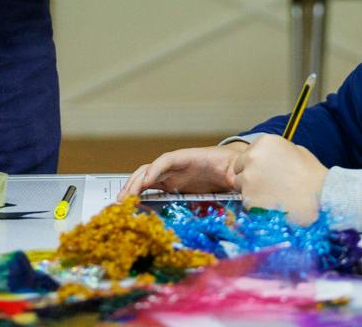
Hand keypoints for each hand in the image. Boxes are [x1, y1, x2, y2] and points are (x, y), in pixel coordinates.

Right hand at [119, 143, 247, 198]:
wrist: (235, 167)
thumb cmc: (234, 168)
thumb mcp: (236, 173)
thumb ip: (235, 179)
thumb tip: (239, 185)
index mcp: (192, 158)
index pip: (168, 160)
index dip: (156, 169)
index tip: (147, 181)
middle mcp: (178, 166)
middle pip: (151, 169)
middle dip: (136, 181)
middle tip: (126, 197)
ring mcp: (173, 175)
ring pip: (147, 177)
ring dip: (133, 187)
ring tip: (122, 201)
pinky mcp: (172, 184)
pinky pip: (152, 187)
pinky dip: (141, 193)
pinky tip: (133, 203)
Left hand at [231, 137, 327, 223]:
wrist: (320, 200)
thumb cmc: (313, 177)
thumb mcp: (297, 152)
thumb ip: (277, 152)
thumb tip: (269, 157)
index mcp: (264, 142)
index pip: (249, 153)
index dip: (257, 164)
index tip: (268, 172)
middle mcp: (252, 157)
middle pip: (239, 168)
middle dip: (250, 176)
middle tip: (268, 186)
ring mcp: (247, 179)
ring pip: (240, 186)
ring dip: (251, 191)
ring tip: (272, 196)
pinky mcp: (247, 199)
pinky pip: (246, 202)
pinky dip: (255, 205)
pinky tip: (272, 205)